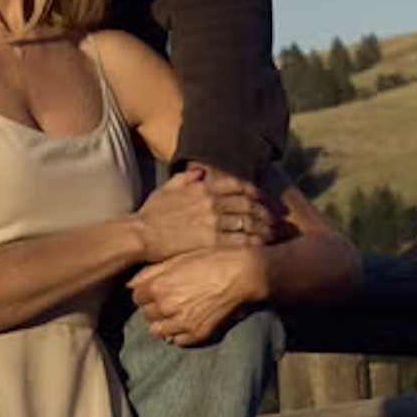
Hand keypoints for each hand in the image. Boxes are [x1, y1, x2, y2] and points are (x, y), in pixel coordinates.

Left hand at [129, 248, 269, 346]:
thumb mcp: (178, 259)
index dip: (146, 292)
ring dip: (163, 323)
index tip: (155, 288)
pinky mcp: (197, 334)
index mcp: (158, 286)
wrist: (241, 273)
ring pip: (158, 331)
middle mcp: (166, 307)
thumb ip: (151, 272)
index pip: (137, 297)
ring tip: (174, 313)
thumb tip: (130, 284)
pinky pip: (177, 341)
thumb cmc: (210, 259)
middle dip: (153, 307)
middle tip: (166, 300)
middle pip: (146, 314)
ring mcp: (181, 323)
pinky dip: (179, 333)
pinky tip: (186, 322)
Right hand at [134, 168, 273, 261]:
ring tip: (273, 233)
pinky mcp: (212, 242)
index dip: (254, 191)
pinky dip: (255, 242)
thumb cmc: (151, 213)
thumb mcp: (167, 187)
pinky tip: (263, 246)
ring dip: (264, 227)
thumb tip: (201, 171)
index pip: (237, 185)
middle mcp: (212, 202)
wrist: (141, 234)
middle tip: (274, 218)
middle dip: (264, 210)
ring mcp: (213, 222)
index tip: (262, 197)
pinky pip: (241, 241)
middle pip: (248, 203)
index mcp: (203, 187)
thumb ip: (186, 178)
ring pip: (248, 222)